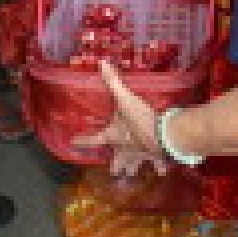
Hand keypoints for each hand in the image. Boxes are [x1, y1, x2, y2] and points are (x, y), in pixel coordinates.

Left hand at [71, 60, 167, 177]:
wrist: (164, 135)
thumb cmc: (140, 118)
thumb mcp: (125, 98)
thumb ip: (113, 82)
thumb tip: (101, 63)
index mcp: (113, 137)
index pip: (93, 140)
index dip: (82, 141)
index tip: (73, 143)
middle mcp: (124, 150)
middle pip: (117, 162)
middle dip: (115, 166)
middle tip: (112, 169)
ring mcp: (140, 156)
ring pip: (134, 167)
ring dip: (132, 170)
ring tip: (130, 174)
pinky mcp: (156, 157)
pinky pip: (157, 165)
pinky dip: (159, 167)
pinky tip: (161, 171)